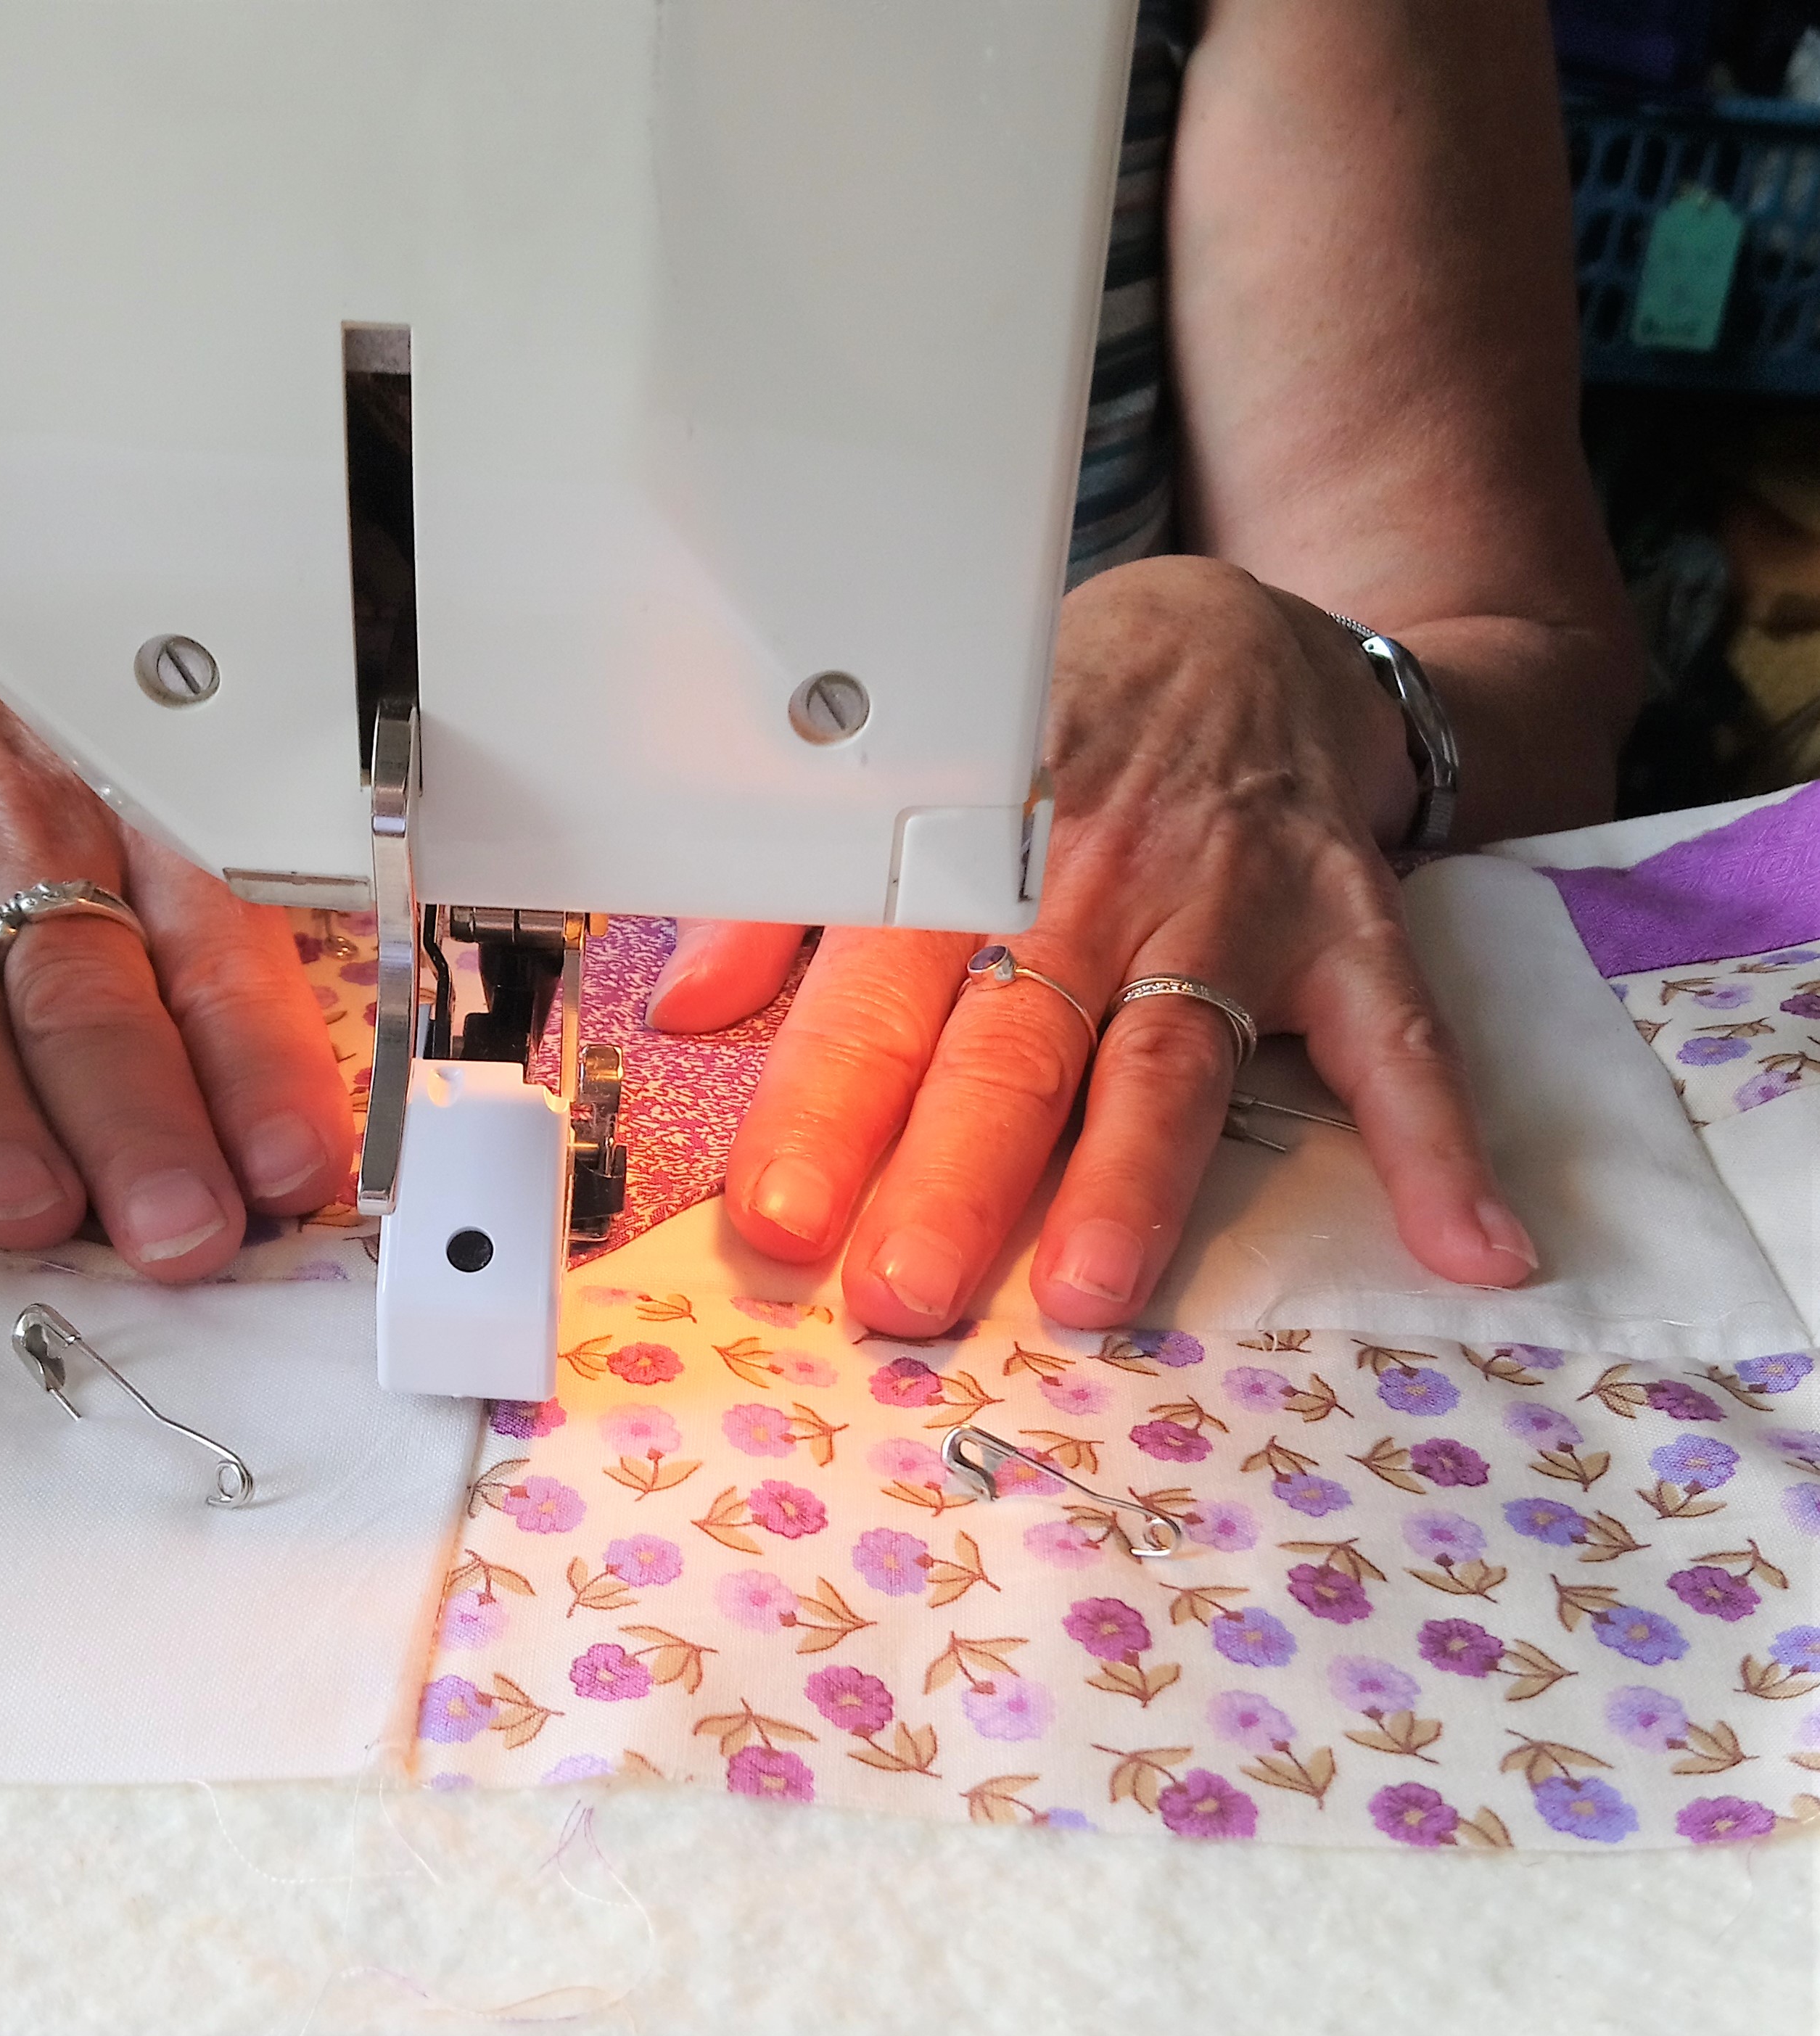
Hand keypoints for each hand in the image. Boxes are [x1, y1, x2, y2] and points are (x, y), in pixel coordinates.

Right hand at [0, 521, 350, 1280]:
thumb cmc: (12, 679)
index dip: (255, 1062)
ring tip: (15, 1208)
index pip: (210, 947)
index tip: (294, 1164)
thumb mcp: (144, 742)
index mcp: (124, 803)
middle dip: (136, 1116)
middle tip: (176, 1225)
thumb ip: (209, 895)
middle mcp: (0, 818)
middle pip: (78, 985)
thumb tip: (307, 1085)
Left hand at [648, 556, 1537, 1339]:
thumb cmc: (1036, 738)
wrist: (1227, 632)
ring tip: (1094, 1288)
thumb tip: (679, 1008)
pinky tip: (1471, 1244)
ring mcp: (1228, 906)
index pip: (878, 992)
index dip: (823, 1103)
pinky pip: (1398, 1040)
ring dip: (1132, 1178)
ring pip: (1168, 1058)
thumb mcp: (900, 786)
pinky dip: (1438, 1141)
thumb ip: (786, 905)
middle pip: (1012, 1044)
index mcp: (961, 853)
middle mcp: (1090, 882)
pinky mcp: (1345, 922)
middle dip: (954, 1174)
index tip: (777, 1211)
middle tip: (904, 1289)